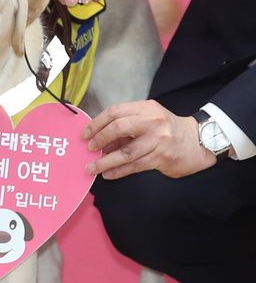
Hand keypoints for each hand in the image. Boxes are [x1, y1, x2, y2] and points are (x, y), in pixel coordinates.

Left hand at [81, 100, 217, 178]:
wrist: (196, 141)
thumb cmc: (166, 130)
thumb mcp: (147, 119)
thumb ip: (125, 126)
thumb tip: (98, 141)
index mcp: (146, 108)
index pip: (115, 112)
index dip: (96, 123)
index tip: (85, 134)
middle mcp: (152, 121)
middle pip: (118, 128)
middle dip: (99, 139)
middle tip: (89, 148)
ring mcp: (158, 140)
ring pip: (126, 152)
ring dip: (105, 162)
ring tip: (92, 167)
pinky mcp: (162, 157)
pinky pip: (135, 165)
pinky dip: (119, 171)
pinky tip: (108, 174)